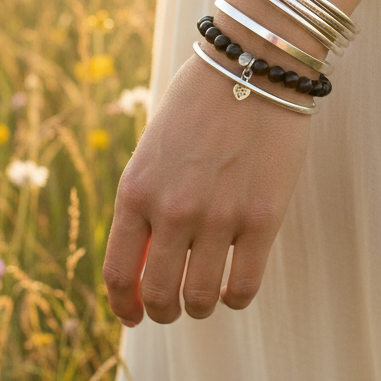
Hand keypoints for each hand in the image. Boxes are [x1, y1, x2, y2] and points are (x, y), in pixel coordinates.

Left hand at [102, 49, 310, 324]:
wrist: (253, 65)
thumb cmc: (200, 102)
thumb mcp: (153, 149)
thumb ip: (147, 200)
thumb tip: (148, 258)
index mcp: (135, 190)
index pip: (118, 272)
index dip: (123, 306)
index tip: (133, 315)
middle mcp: (172, 210)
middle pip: (159, 295)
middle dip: (163, 312)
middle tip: (174, 308)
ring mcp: (218, 217)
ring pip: (201, 298)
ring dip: (200, 307)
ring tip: (206, 298)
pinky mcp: (263, 218)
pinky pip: (244, 286)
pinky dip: (236, 297)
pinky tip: (236, 288)